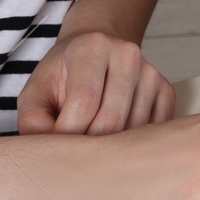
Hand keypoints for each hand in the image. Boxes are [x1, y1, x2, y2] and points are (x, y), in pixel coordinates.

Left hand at [18, 31, 175, 134]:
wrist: (97, 51)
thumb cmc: (65, 75)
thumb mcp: (38, 90)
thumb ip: (33, 118)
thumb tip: (45, 147)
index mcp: (91, 47)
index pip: (84, 102)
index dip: (68, 133)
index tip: (57, 146)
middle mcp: (127, 55)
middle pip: (112, 120)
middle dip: (90, 146)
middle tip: (76, 152)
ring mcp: (151, 73)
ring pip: (134, 132)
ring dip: (111, 148)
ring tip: (94, 144)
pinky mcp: (166, 90)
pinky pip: (154, 131)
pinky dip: (133, 144)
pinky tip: (117, 140)